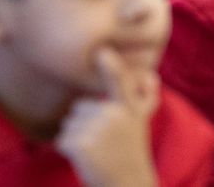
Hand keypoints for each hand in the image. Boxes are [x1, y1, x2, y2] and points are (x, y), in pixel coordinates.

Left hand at [56, 48, 159, 186]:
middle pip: (80, 108)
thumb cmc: (130, 154)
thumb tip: (152, 74)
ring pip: (69, 124)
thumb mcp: (140, 124)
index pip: (118, 83)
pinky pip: (62, 141)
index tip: (103, 52)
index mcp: (127, 109)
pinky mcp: (80, 145)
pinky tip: (88, 160)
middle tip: (106, 144)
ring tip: (99, 152)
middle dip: (86, 125)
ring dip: (78, 139)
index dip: (110, 66)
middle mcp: (114, 115)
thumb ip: (145, 98)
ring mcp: (96, 130)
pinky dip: (69, 152)